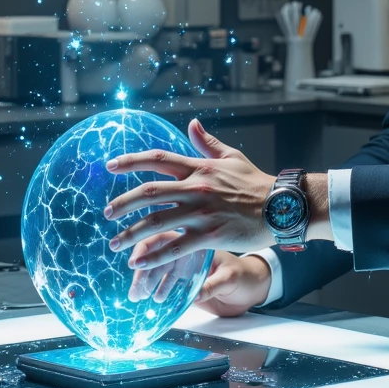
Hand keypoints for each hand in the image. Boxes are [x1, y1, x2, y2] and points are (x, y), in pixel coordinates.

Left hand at [105, 119, 274, 269]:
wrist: (281, 206)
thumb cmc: (256, 182)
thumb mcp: (231, 157)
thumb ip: (208, 143)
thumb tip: (192, 124)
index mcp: (198, 168)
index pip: (157, 159)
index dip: (130, 161)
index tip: (110, 165)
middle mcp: (195, 187)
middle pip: (148, 192)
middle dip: (122, 203)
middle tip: (107, 214)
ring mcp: (201, 212)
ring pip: (156, 222)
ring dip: (131, 234)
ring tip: (115, 244)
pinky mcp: (210, 234)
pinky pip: (175, 246)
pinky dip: (155, 255)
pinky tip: (140, 263)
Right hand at [127, 249, 272, 312]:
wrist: (255, 284)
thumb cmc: (246, 274)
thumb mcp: (232, 277)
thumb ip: (214, 285)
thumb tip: (197, 295)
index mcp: (194, 239)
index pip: (163, 238)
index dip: (146, 249)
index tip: (136, 264)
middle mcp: (187, 248)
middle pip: (154, 252)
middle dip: (141, 269)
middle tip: (135, 288)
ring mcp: (186, 262)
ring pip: (157, 267)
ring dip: (145, 280)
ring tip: (138, 297)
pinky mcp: (187, 277)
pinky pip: (166, 279)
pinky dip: (157, 287)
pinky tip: (154, 298)